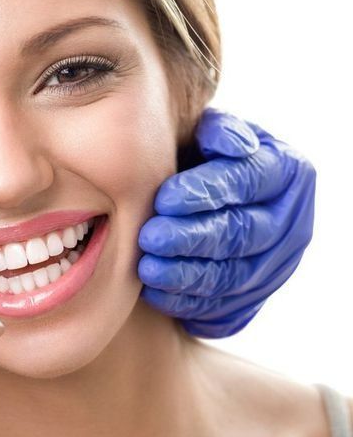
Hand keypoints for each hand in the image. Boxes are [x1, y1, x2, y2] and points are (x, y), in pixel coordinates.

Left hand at [137, 108, 315, 337]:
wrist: (211, 200)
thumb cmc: (203, 158)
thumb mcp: (212, 135)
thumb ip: (216, 131)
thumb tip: (228, 144)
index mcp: (285, 172)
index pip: (249, 181)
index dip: (207, 191)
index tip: (164, 199)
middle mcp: (288, 221)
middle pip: (241, 233)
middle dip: (192, 238)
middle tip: (150, 237)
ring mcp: (274, 263)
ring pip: (231, 274)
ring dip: (186, 274)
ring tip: (147, 269)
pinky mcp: (252, 296)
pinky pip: (221, 305)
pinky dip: (186, 301)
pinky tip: (155, 292)